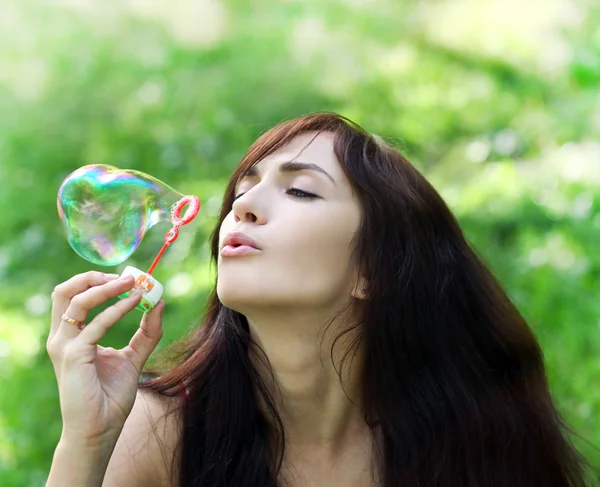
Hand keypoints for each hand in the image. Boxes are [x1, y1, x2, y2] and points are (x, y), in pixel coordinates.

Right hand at [46, 271, 164, 445]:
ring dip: (106, 286)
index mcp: (73, 336)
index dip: (100, 282)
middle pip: (65, 291)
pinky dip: (117, 309)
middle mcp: (63, 338)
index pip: (77, 297)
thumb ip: (147, 332)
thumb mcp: (134, 357)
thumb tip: (159, 303)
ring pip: (75, 300)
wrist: (100, 430)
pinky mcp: (74, 355)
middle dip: (93, 276)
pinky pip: (96, 323)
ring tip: (133, 283)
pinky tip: (136, 303)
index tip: (132, 279)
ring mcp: (65, 346)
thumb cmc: (111, 396)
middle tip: (126, 276)